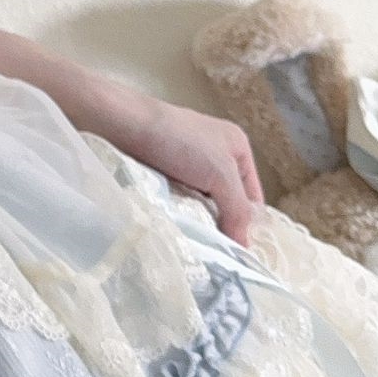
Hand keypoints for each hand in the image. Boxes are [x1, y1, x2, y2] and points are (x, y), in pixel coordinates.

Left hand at [124, 97, 265, 246]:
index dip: (247, 222)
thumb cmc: (180, 142)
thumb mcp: (220, 174)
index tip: (238, 251)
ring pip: (200, 202)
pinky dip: (178, 212)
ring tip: (194, 243)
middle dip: (220, 222)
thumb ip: (237, 209)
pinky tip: (175, 227)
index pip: (252, 195)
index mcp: (237, 147)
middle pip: (225, 200)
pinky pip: (178, 199)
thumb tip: (244, 246)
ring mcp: (186, 163)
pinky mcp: (162, 171)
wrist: (125, 125)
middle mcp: (214, 154)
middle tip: (215, 250)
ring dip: (197, 219)